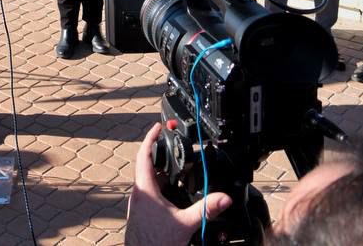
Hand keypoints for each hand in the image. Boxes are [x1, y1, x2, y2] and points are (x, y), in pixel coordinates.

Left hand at [125, 123, 231, 245]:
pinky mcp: (141, 213)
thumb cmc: (155, 244)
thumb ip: (206, 209)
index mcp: (145, 190)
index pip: (144, 155)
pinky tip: (173, 195)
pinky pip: (150, 193)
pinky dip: (161, 188)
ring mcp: (138, 204)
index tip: (159, 127)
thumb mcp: (185, 224)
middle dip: (163, 156)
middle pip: (148, 166)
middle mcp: (138, 194)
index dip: (151, 138)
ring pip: (149, 180)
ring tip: (179, 170)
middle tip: (176, 147)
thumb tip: (224, 198)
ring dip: (162, 173)